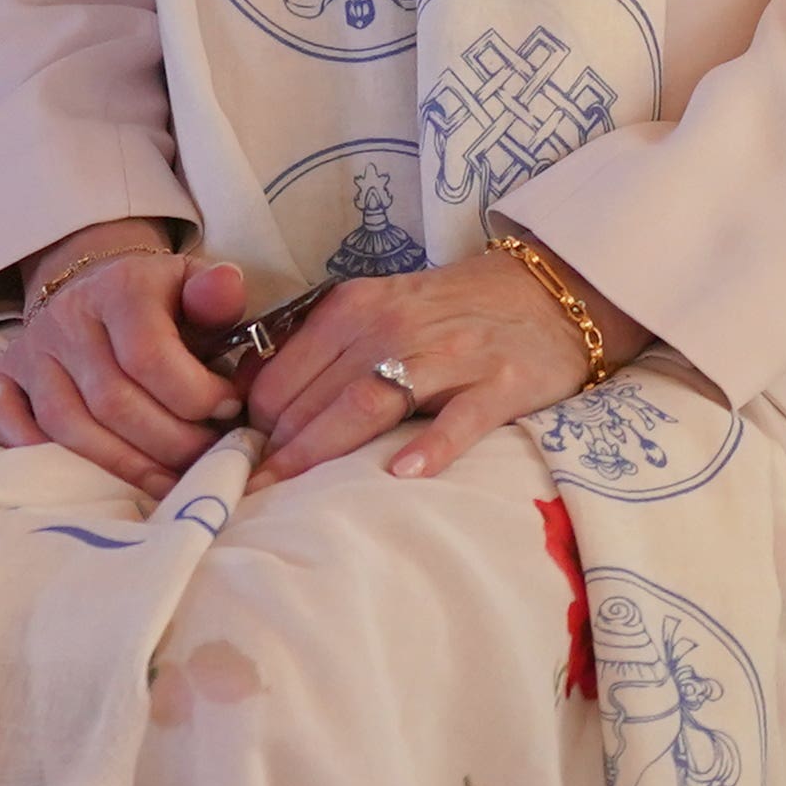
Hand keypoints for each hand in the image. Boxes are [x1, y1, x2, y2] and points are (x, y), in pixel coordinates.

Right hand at [0, 228, 248, 494]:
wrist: (96, 288)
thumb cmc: (160, 301)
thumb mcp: (194, 287)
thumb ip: (216, 294)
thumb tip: (228, 287)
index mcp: (120, 288)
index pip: (149, 355)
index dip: (195, 396)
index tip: (228, 411)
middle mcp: (67, 318)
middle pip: (112, 401)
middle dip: (170, 443)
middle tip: (207, 458)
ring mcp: (32, 351)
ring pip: (69, 426)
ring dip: (125, 466)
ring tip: (169, 481)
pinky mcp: (6, 377)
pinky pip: (11, 426)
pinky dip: (48, 459)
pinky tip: (96, 480)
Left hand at [244, 236, 650, 482]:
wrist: (545, 291)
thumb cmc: (448, 312)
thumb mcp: (375, 311)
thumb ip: (322, 349)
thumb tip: (253, 403)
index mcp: (352, 309)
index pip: (284, 372)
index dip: (256, 422)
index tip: (240, 462)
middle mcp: (391, 326)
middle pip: (319, 392)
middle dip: (279, 446)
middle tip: (251, 494)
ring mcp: (448, 355)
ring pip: (370, 401)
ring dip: (325, 447)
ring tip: (291, 492)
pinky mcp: (499, 383)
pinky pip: (459, 417)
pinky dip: (431, 446)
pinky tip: (403, 475)